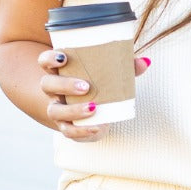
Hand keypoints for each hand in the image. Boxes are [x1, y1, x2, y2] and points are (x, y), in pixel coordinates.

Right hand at [37, 48, 151, 140]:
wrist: (92, 113)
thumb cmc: (99, 86)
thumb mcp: (110, 75)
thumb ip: (125, 67)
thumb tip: (145, 62)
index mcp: (60, 72)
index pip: (45, 61)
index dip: (49, 58)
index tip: (64, 57)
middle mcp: (54, 91)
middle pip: (48, 85)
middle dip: (64, 85)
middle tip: (86, 86)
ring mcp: (58, 110)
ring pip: (55, 111)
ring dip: (73, 109)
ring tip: (93, 107)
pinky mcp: (67, 128)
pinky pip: (68, 132)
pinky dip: (82, 131)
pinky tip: (97, 127)